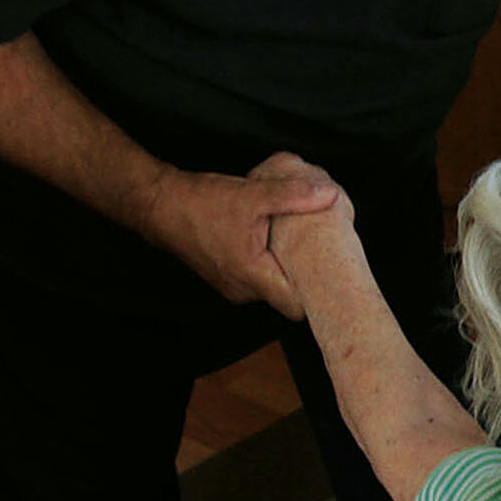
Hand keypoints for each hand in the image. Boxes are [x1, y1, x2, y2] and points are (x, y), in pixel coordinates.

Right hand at [143, 154, 343, 317]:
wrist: (160, 205)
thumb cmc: (201, 203)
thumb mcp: (252, 194)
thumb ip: (293, 195)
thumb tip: (330, 195)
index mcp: (253, 276)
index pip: (298, 306)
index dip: (321, 295)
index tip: (340, 277)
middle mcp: (244, 290)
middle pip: (290, 296)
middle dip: (310, 277)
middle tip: (332, 254)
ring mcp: (234, 287)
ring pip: (275, 286)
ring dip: (290, 268)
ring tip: (308, 244)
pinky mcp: (229, 277)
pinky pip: (261, 278)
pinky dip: (273, 264)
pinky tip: (281, 242)